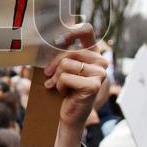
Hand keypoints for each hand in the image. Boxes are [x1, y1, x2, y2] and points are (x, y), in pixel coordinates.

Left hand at [43, 23, 108, 146]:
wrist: (66, 115)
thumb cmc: (62, 89)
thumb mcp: (59, 68)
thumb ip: (59, 53)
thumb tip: (46, 36)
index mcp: (93, 53)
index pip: (87, 30)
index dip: (72, 30)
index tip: (58, 39)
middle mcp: (100, 60)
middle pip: (69, 51)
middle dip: (54, 64)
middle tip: (48, 75)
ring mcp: (100, 73)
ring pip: (66, 64)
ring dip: (56, 78)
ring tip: (58, 87)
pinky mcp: (94, 85)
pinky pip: (66, 77)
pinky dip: (59, 86)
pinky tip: (64, 94)